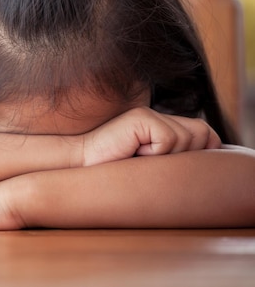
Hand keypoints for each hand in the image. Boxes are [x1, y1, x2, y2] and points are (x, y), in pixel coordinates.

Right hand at [81, 107, 221, 166]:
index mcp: (163, 126)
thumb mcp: (151, 168)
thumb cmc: (113, 173)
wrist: (81, 167)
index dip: (202, 151)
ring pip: (186, 139)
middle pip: (203, 134)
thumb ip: (175, 157)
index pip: (206, 134)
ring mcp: (149, 114)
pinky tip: (133, 152)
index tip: (173, 167)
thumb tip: (208, 155)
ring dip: (165, 157)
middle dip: (184, 156)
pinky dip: (154, 152)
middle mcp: (159, 116)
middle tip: (152, 162)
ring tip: (139, 157)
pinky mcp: (141, 118)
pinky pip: (167, 139)